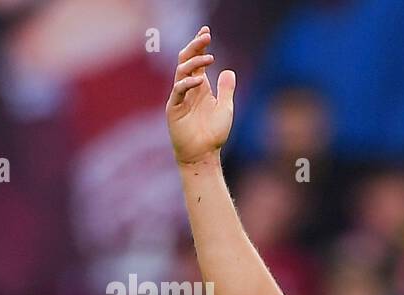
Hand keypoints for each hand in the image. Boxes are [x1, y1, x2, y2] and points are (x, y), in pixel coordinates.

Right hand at [166, 26, 234, 165]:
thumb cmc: (213, 133)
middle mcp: (188, 89)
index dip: (200, 46)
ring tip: (209, 57)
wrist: (203, 154)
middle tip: (206, 36)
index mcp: (199, 87)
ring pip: (181, 72)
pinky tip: (200, 81)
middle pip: (186, 61)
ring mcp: (179, 97)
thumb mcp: (225, 108)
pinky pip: (178, 91)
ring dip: (194, 63)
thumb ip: (226, 89)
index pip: (197, 61)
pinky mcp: (174, 108)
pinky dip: (188, 84)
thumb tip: (229, 71)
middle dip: (195, 47)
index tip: (206, 32)